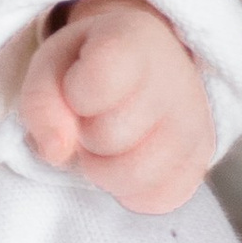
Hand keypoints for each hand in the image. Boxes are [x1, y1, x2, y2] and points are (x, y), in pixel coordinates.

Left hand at [17, 0, 215, 213]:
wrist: (149, 65)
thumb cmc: (90, 65)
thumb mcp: (52, 63)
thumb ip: (40, 101)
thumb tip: (56, 152)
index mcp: (133, 42)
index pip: (97, 83)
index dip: (74, 95)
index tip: (79, 86)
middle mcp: (175, 82)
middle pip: (108, 137)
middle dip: (84, 135)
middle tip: (90, 118)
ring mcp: (195, 124)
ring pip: (134, 177)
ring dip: (103, 170)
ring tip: (105, 145)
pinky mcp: (200, 162)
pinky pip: (156, 199)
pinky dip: (129, 191)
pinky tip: (127, 162)